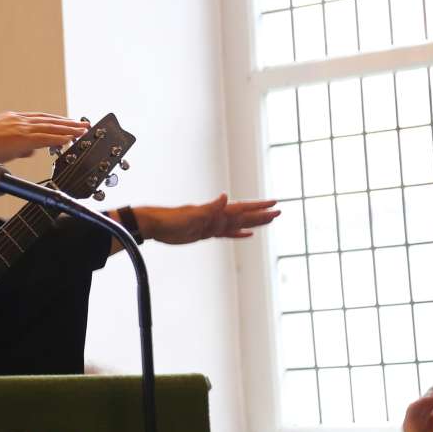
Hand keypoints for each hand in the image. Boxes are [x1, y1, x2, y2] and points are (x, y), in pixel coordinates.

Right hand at [0, 112, 89, 169]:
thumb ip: (16, 146)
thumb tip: (29, 151)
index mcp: (12, 119)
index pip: (39, 118)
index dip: (54, 120)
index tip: (65, 122)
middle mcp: (19, 120)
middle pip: (49, 120)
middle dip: (67, 122)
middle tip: (81, 124)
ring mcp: (22, 127)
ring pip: (52, 127)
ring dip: (69, 129)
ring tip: (82, 130)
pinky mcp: (24, 137)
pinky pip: (47, 137)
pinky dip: (60, 137)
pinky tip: (71, 138)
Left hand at [134, 195, 279, 243]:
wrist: (154, 225)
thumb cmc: (170, 219)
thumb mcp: (192, 214)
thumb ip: (210, 207)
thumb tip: (225, 196)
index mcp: (215, 212)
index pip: (242, 208)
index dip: (258, 207)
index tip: (274, 203)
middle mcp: (216, 217)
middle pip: (243, 216)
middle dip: (261, 215)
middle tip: (278, 212)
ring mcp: (212, 225)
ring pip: (237, 225)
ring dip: (253, 223)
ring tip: (267, 221)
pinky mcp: (205, 234)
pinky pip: (226, 234)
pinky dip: (238, 234)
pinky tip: (247, 235)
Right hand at [402, 391, 432, 431]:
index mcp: (421, 426)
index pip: (428, 410)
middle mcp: (414, 422)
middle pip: (424, 406)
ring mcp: (410, 422)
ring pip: (418, 404)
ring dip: (429, 398)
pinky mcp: (407, 423)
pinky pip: (413, 408)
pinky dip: (422, 402)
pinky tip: (432, 399)